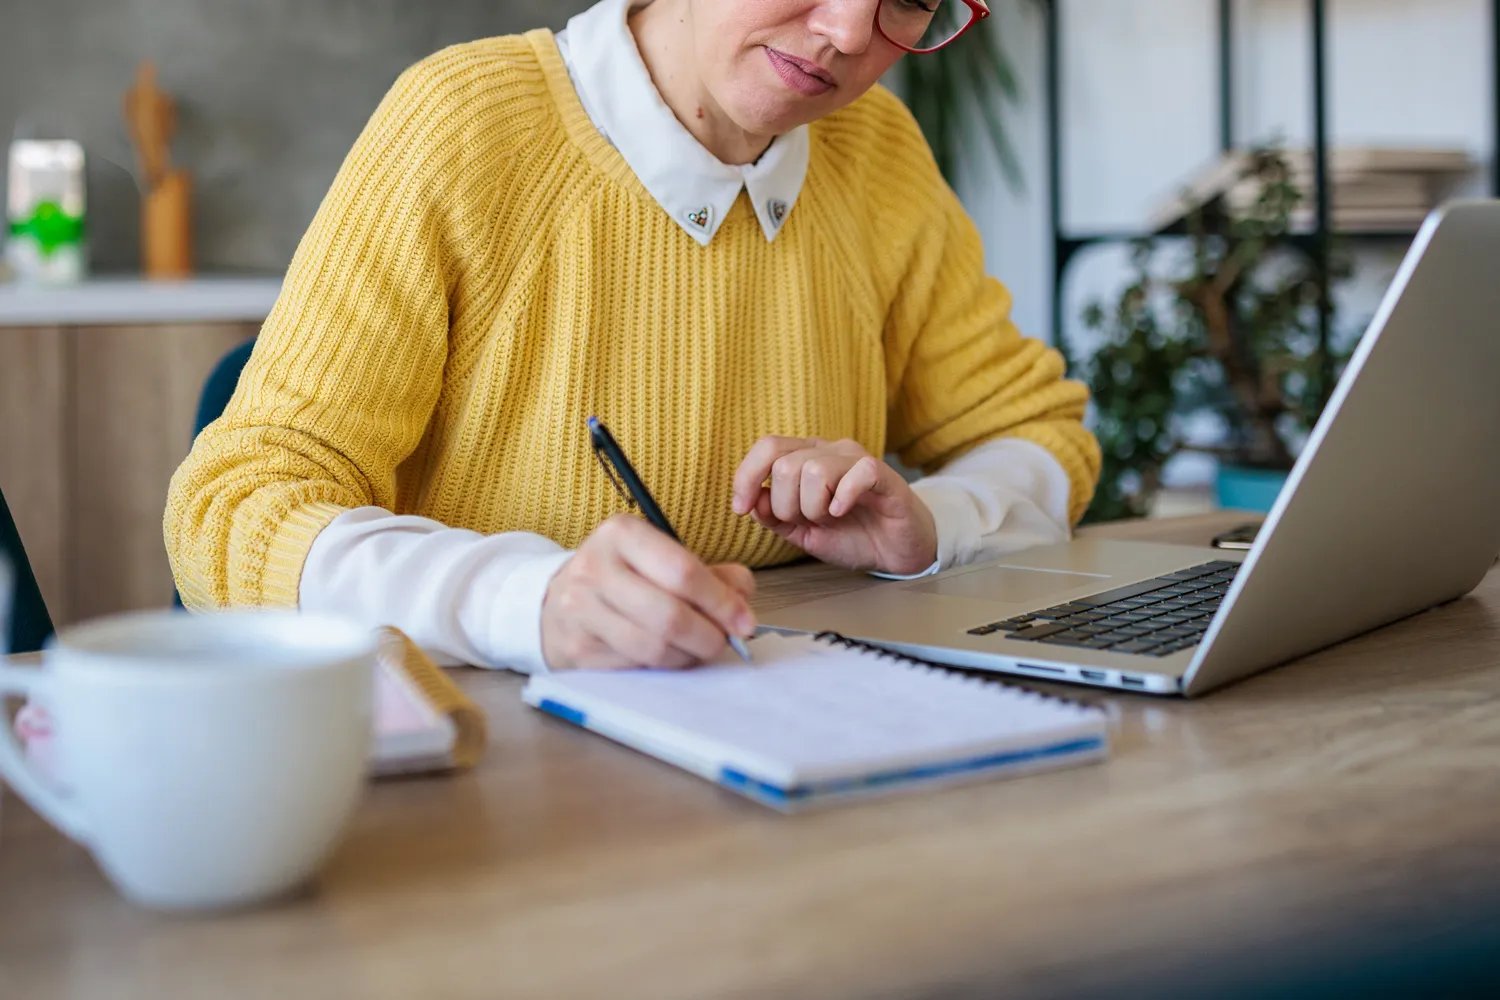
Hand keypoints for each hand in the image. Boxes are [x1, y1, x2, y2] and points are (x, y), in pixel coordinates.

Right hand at [540, 515, 755, 670]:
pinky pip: (636, 665)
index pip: (683, 572)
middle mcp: (595, 568)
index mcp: (621, 534)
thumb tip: (742, 598)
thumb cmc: (621, 578)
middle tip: (724, 641)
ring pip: (654, 647)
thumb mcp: (660, 558)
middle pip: (670, 615)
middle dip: (709, 635)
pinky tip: (672, 655)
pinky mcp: (578, 647)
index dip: (721, 602)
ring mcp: (581, 611)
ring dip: (689, 655)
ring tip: (699, 648)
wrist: (556, 602)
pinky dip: (665, 666)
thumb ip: (709, 573)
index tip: (744, 621)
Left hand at [731, 436, 936, 574]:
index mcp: (807, 457)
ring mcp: (857, 460)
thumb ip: (774, 515)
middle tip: (808, 521)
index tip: (741, 508)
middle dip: (786, 505)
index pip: (767, 447)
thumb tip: (752, 500)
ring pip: (814, 470)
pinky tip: (843, 512)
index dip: (746, 477)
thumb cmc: (852, 535)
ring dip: (814, 507)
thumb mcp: (802, 531)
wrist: (896, 551)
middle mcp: (830, 451)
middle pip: (785, 464)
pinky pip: (856, 474)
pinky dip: (842, 498)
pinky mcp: (883, 475)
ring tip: (831, 519)